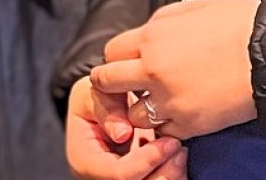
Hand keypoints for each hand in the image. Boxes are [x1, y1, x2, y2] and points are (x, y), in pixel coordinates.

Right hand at [66, 75, 188, 179]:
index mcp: (84, 161)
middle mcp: (101, 179)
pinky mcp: (137, 178)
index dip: (146, 161)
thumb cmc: (94, 99)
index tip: (169, 141)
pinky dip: (173, 176)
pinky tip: (178, 156)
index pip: (118, 173)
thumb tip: (123, 134)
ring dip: (171, 175)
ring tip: (181, 150)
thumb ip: (106, 110)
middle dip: (163, 173)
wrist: (101, 105)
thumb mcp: (90, 95)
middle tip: (179, 147)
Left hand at [88, 0, 261, 139]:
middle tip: (128, 89)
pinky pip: (163, 131)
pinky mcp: (189, 124)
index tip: (125, 65)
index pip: (111, 53)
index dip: (117, 60)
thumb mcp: (191, 8)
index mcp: (151, 37)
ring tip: (163, 102)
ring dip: (143, 109)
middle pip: (108, 84)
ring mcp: (169, 100)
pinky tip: (183, 113)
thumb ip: (161, 23)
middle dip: (114, 87)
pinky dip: (168, 125)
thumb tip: (148, 34)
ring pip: (133, 114)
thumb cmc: (240, 23)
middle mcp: (152, 70)